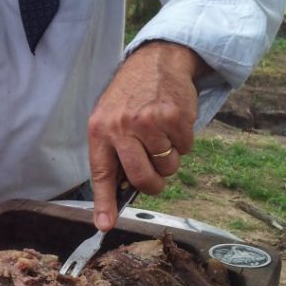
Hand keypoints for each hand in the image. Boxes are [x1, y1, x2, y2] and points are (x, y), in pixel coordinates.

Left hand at [87, 42, 206, 231]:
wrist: (155, 61)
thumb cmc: (130, 95)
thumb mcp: (109, 118)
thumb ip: (113, 152)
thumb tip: (119, 192)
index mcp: (100, 130)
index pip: (100, 173)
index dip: (104, 202)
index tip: (105, 224)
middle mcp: (121, 126)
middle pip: (141, 177)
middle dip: (152, 185)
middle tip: (155, 176)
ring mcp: (149, 121)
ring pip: (168, 166)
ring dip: (169, 158)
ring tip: (161, 135)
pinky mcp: (174, 117)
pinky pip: (185, 148)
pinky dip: (183, 141)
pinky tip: (173, 122)